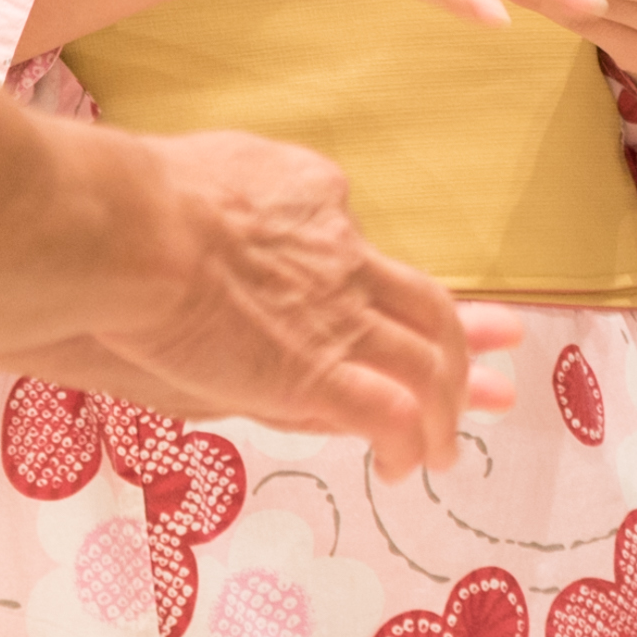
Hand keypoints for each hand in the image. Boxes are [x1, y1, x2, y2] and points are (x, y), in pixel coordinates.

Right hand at [55, 127, 521, 479]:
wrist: (136, 232)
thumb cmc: (142, 198)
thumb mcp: (211, 168)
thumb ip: (240, 190)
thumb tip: (237, 198)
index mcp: (312, 200)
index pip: (359, 247)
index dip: (379, 281)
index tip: (378, 299)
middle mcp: (343, 258)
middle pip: (426, 304)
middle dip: (466, 336)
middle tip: (500, 356)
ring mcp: (338, 318)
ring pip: (427, 366)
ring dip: (446, 410)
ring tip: (448, 448)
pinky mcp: (320, 374)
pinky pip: (390, 415)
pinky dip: (407, 442)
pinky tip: (404, 467)